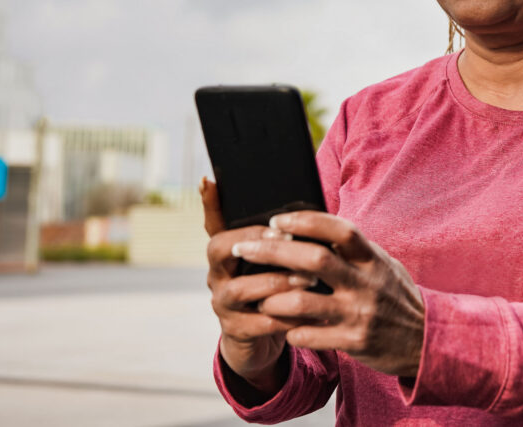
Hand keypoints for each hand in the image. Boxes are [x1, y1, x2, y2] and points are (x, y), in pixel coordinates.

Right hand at [201, 178, 316, 396]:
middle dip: (254, 240)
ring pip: (240, 288)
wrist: (259, 339)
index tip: (214, 184)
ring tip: (309, 278)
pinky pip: (259, 322)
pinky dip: (286, 316)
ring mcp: (222, 303)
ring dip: (277, 281)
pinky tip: (311, 311)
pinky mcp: (236, 330)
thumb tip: (293, 204)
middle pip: (218, 248)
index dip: (211, 204)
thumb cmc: (270, 288)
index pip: (213, 222)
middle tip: (287, 237)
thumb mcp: (270, 259)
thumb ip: (276, 235)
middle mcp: (216, 273)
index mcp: (225, 251)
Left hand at [232, 211, 425, 376]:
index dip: (306, 221)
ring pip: (304, 302)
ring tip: (259, 297)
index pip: (339, 230)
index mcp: (373, 259)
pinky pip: (310, 335)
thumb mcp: (382, 265)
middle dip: (274, 251)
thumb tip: (310, 225)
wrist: (426, 339)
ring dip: (274, 298)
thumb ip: (352, 249)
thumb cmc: (395, 296)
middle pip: (314, 259)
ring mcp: (359, 314)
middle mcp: (366, 283)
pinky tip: (283, 327)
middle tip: (245, 248)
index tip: (277, 220)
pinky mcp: (354, 342)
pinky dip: (291, 331)